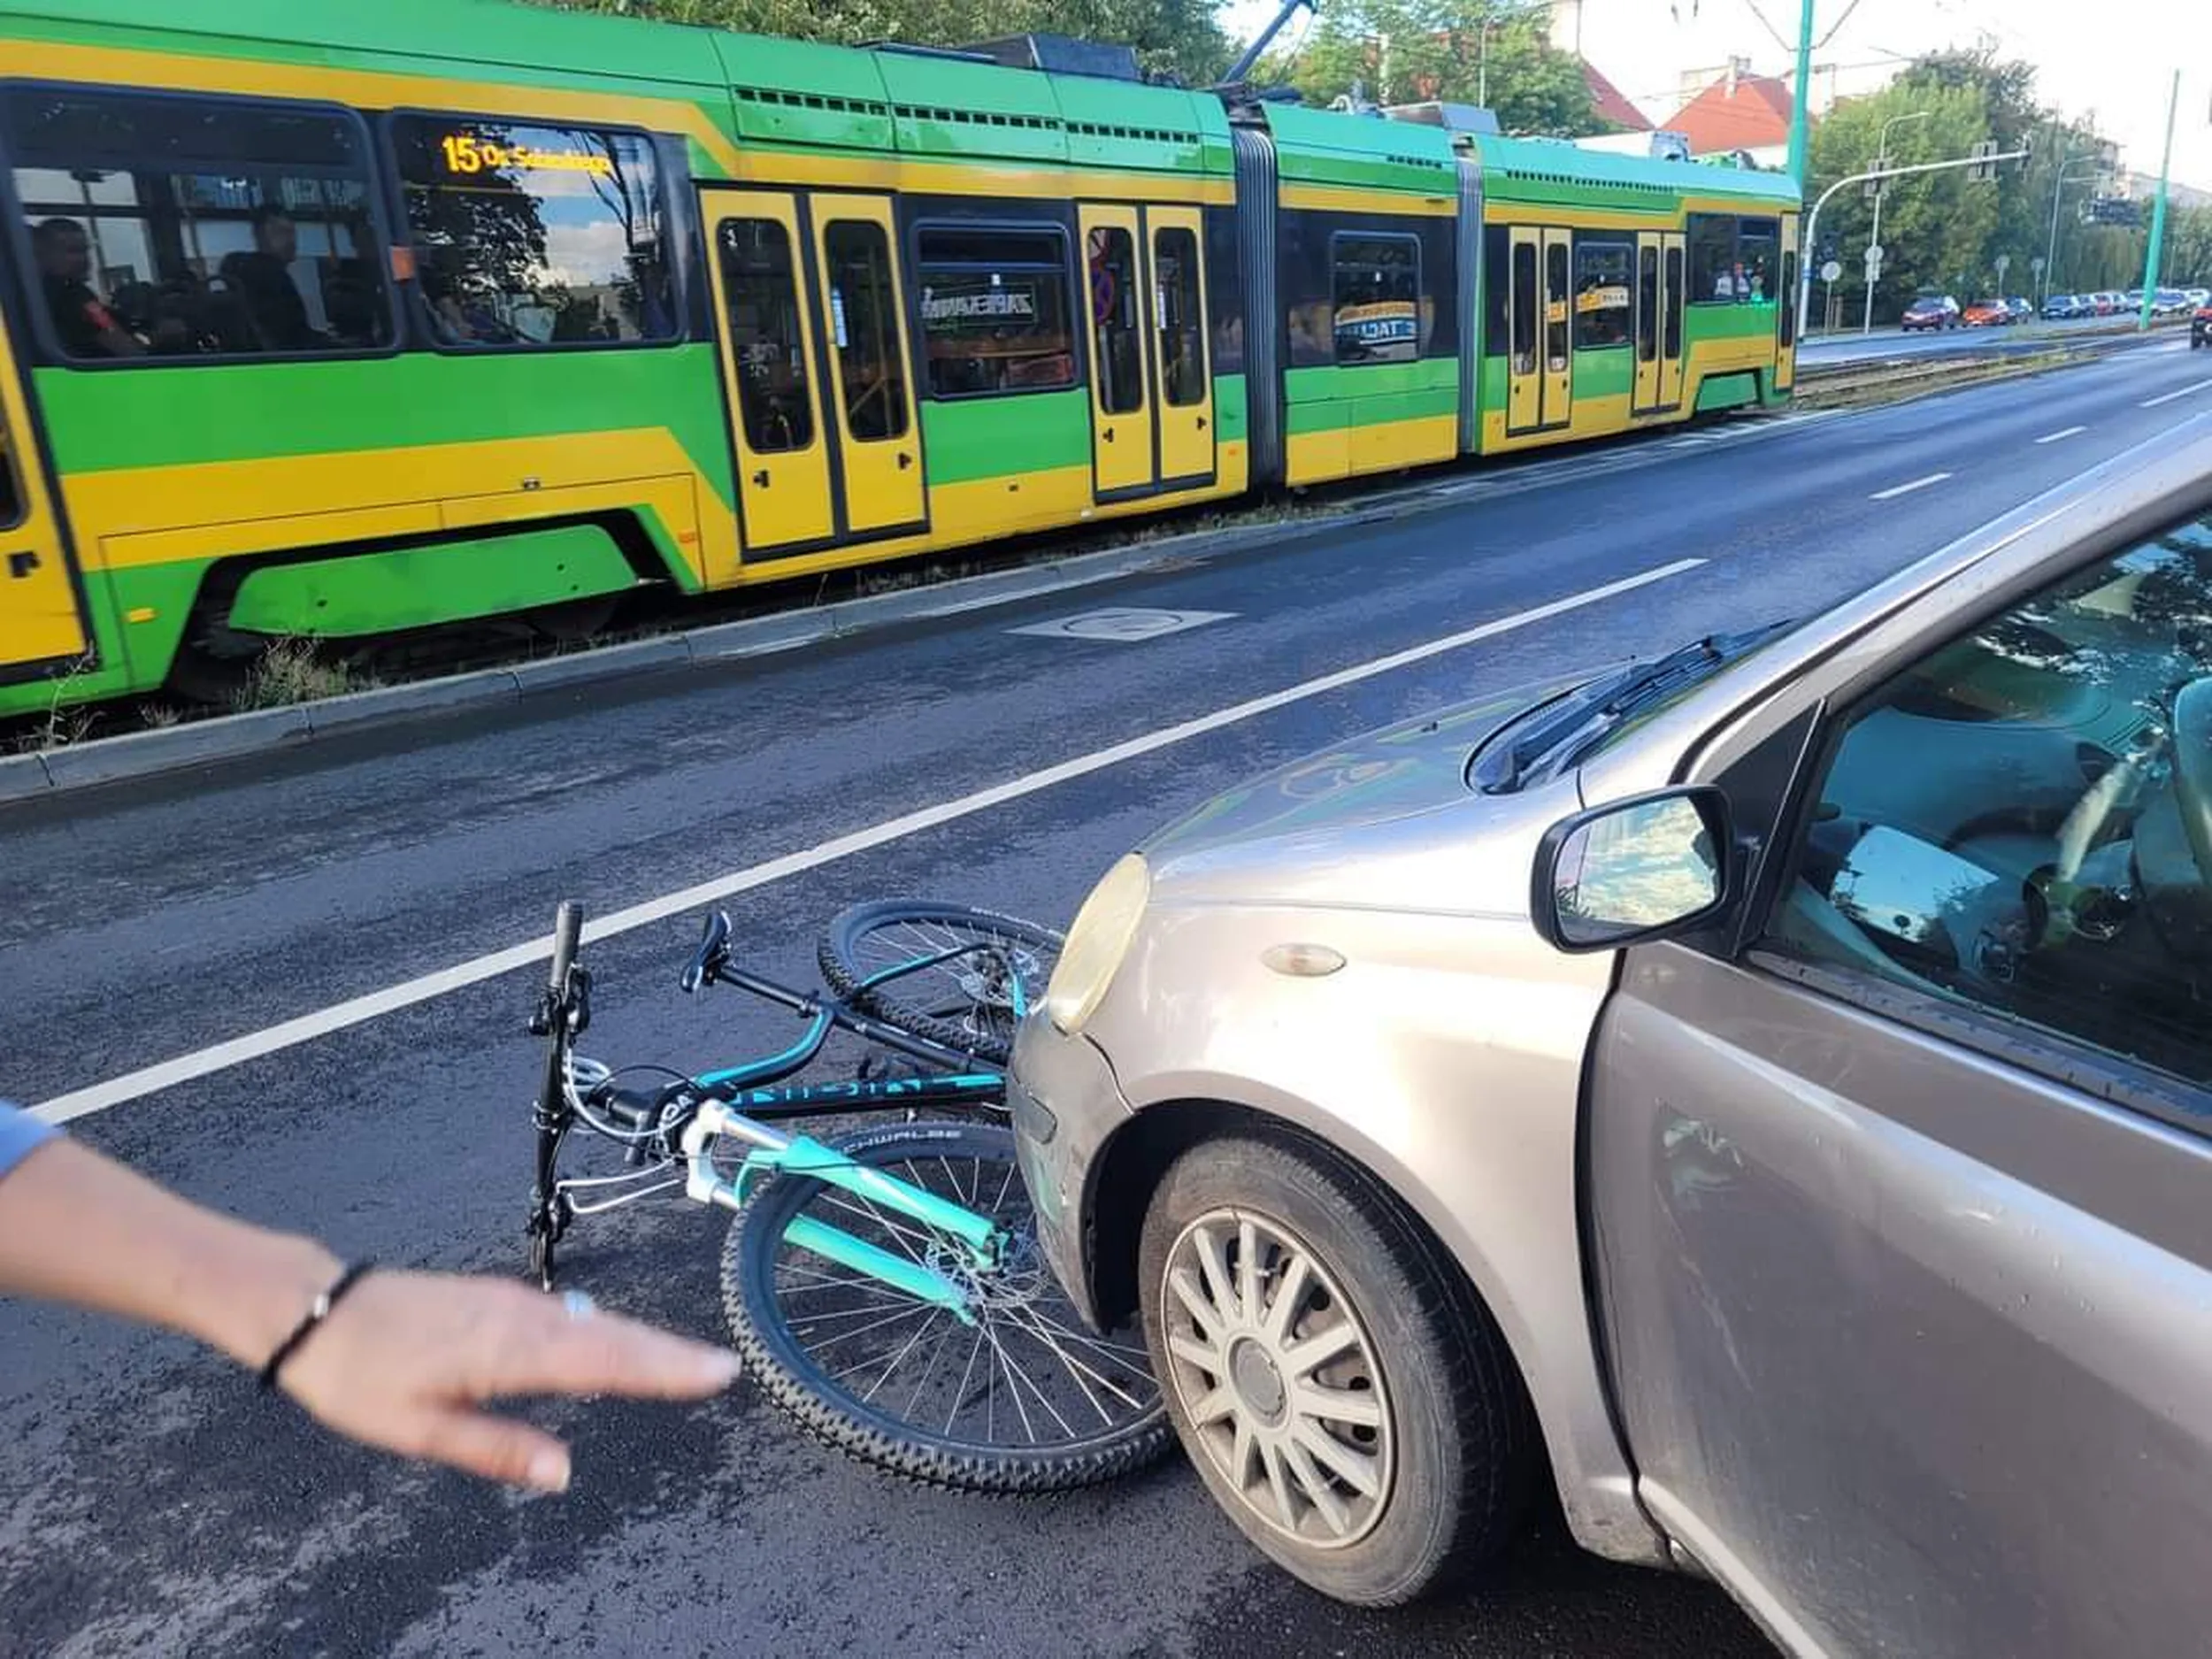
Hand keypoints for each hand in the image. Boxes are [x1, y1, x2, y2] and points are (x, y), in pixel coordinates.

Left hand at [275, 1271, 738, 1492]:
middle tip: (723, 1368)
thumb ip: (497, 1450)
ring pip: (593, 1322)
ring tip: (685, 1361)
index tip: (717, 1372)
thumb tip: (563, 1473)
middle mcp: (520, 1317)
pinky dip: (605, 1330)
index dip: (664, 1368)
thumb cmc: (359, 1374)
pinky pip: (569, 1315)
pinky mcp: (499, 1298)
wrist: (317, 1308)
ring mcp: (511, 1302)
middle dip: (669, 1352)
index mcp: (507, 1350)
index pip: (604, 1361)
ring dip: (642, 1340)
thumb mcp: (420, 1430)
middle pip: (612, 1335)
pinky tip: (617, 1343)